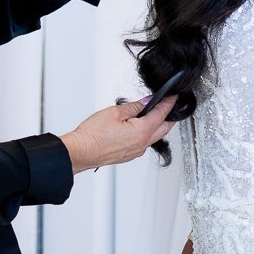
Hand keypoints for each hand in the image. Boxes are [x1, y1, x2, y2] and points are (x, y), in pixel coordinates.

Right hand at [60, 95, 174, 174]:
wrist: (81, 151)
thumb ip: (134, 106)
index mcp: (141, 132)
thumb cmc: (93, 135)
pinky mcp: (128, 155)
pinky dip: (147, 133)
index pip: (162, 114)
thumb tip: (145, 103)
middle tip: (170, 106)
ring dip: (158, 125)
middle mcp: (142, 144)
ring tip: (155, 114)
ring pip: (155, 137)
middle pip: (164, 128)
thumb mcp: (115, 112)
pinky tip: (141, 127)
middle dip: (169, 116)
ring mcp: (136, 152)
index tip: (172, 97)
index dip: (169, 103)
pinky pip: (144, 143)